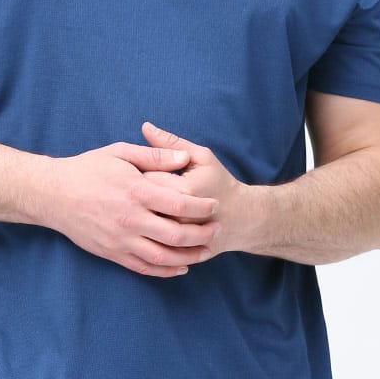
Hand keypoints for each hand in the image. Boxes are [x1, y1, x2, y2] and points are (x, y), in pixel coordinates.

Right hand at [43, 141, 219, 277]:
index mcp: (134, 192)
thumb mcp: (120, 152)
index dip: (201, 207)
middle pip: (175, 235)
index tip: (214, 206)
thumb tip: (184, 157)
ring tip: (205, 251)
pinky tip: (180, 267)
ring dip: (189, 257)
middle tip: (216, 230)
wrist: (53, 194)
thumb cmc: (88, 169)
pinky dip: (165, 270)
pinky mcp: (112, 253)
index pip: (178, 204)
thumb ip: (154, 156)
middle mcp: (129, 219)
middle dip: (201, 235)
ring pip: (163, 257)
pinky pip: (144, 267)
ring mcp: (120, 240)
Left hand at [141, 122, 256, 260]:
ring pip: (144, 226)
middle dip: (137, 196)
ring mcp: (179, 239)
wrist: (242, 219)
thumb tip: (145, 126)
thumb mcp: (201, 157)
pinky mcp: (178, 252)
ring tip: (147, 207)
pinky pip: (153, 245)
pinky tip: (151, 224)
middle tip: (144, 190)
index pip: (145, 179)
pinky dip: (147, 235)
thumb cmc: (219, 183)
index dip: (139, 173)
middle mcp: (179, 217)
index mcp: (184, 190)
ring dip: (141, 216)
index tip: (144, 171)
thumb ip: (171, 143)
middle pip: (141, 205)